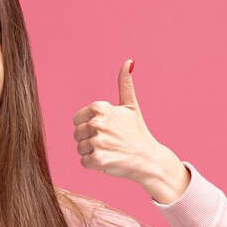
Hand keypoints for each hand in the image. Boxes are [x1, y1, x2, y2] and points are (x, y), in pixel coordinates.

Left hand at [72, 59, 164, 184]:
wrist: (149, 159)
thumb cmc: (137, 132)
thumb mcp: (130, 106)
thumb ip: (125, 84)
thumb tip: (129, 61)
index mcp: (100, 108)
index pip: (77, 119)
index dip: (89, 126)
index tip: (105, 129)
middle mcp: (97, 122)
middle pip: (77, 134)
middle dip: (89, 140)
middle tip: (110, 142)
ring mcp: (98, 141)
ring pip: (80, 149)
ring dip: (92, 153)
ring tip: (110, 151)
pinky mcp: (99, 159)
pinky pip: (84, 162)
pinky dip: (94, 165)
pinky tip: (109, 160)